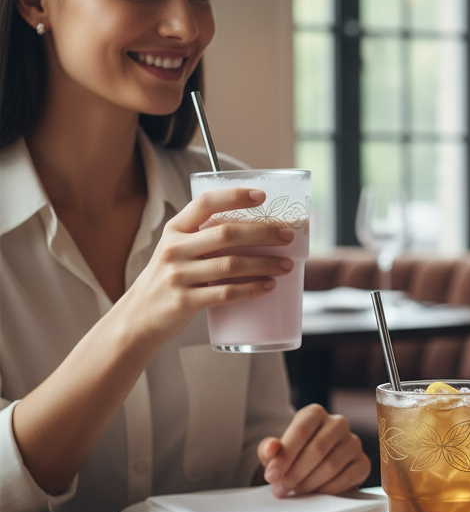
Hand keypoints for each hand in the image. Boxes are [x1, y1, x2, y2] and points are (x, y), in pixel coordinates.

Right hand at [118, 188, 295, 346]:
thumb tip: (257, 229)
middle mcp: (174, 249)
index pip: (205, 203)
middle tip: (287, 236)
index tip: (262, 195)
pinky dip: (251, 289)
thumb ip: (205, 238)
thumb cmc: (169, 278)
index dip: (234, 196)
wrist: (139, 316)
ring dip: (264, 264)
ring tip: (286, 265)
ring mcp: (178, 275)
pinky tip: (269, 286)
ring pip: (231, 265)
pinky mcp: (185, 301)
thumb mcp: (177, 250)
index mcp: (175, 230)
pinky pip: (226, 293)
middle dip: (263, 233)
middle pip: (226, 234)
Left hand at [258, 404, 370, 496]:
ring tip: (295, 491)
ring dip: (310, 483)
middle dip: (295, 473)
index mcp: (315, 413)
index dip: (285, 456)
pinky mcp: (362, 463)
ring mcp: (353, 442)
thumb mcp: (275, 451)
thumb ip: (268, 449)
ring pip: (332, 464)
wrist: (313, 466)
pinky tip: (316, 493)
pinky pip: (348, 477)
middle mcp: (338, 423)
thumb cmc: (293, 455)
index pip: (302, 430)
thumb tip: (271, 448)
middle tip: (281, 489)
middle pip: (317, 449)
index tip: (272, 476)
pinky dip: (329, 489)